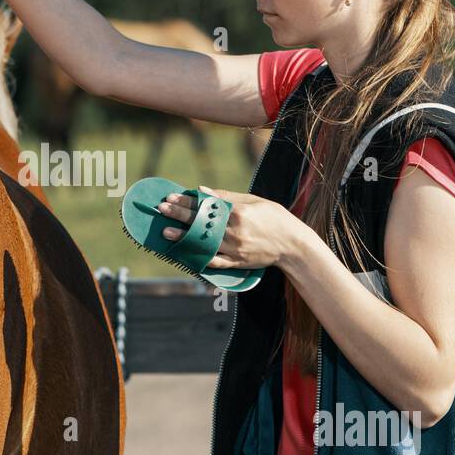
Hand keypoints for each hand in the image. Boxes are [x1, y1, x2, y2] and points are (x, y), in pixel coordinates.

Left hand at [158, 185, 302, 270]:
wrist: (292, 245)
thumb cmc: (274, 218)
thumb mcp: (253, 201)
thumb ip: (226, 197)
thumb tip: (201, 190)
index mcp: (239, 213)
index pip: (206, 206)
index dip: (187, 202)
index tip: (171, 198)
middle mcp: (235, 232)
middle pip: (201, 223)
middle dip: (179, 216)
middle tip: (162, 210)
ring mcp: (235, 249)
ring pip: (204, 243)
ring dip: (184, 238)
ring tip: (167, 233)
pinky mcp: (237, 263)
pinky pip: (214, 262)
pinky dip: (199, 258)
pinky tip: (185, 253)